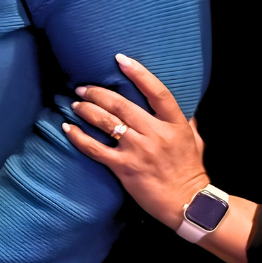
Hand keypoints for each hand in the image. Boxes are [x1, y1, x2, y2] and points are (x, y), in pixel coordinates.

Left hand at [62, 53, 209, 229]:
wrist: (187, 203)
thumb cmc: (190, 171)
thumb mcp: (194, 140)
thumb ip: (184, 121)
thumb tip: (179, 105)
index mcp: (175, 125)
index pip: (157, 92)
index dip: (139, 73)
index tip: (120, 59)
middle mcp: (156, 134)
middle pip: (121, 104)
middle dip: (97, 92)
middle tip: (82, 88)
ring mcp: (139, 150)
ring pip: (106, 122)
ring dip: (86, 110)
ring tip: (74, 104)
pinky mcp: (124, 167)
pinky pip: (94, 148)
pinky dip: (78, 137)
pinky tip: (67, 128)